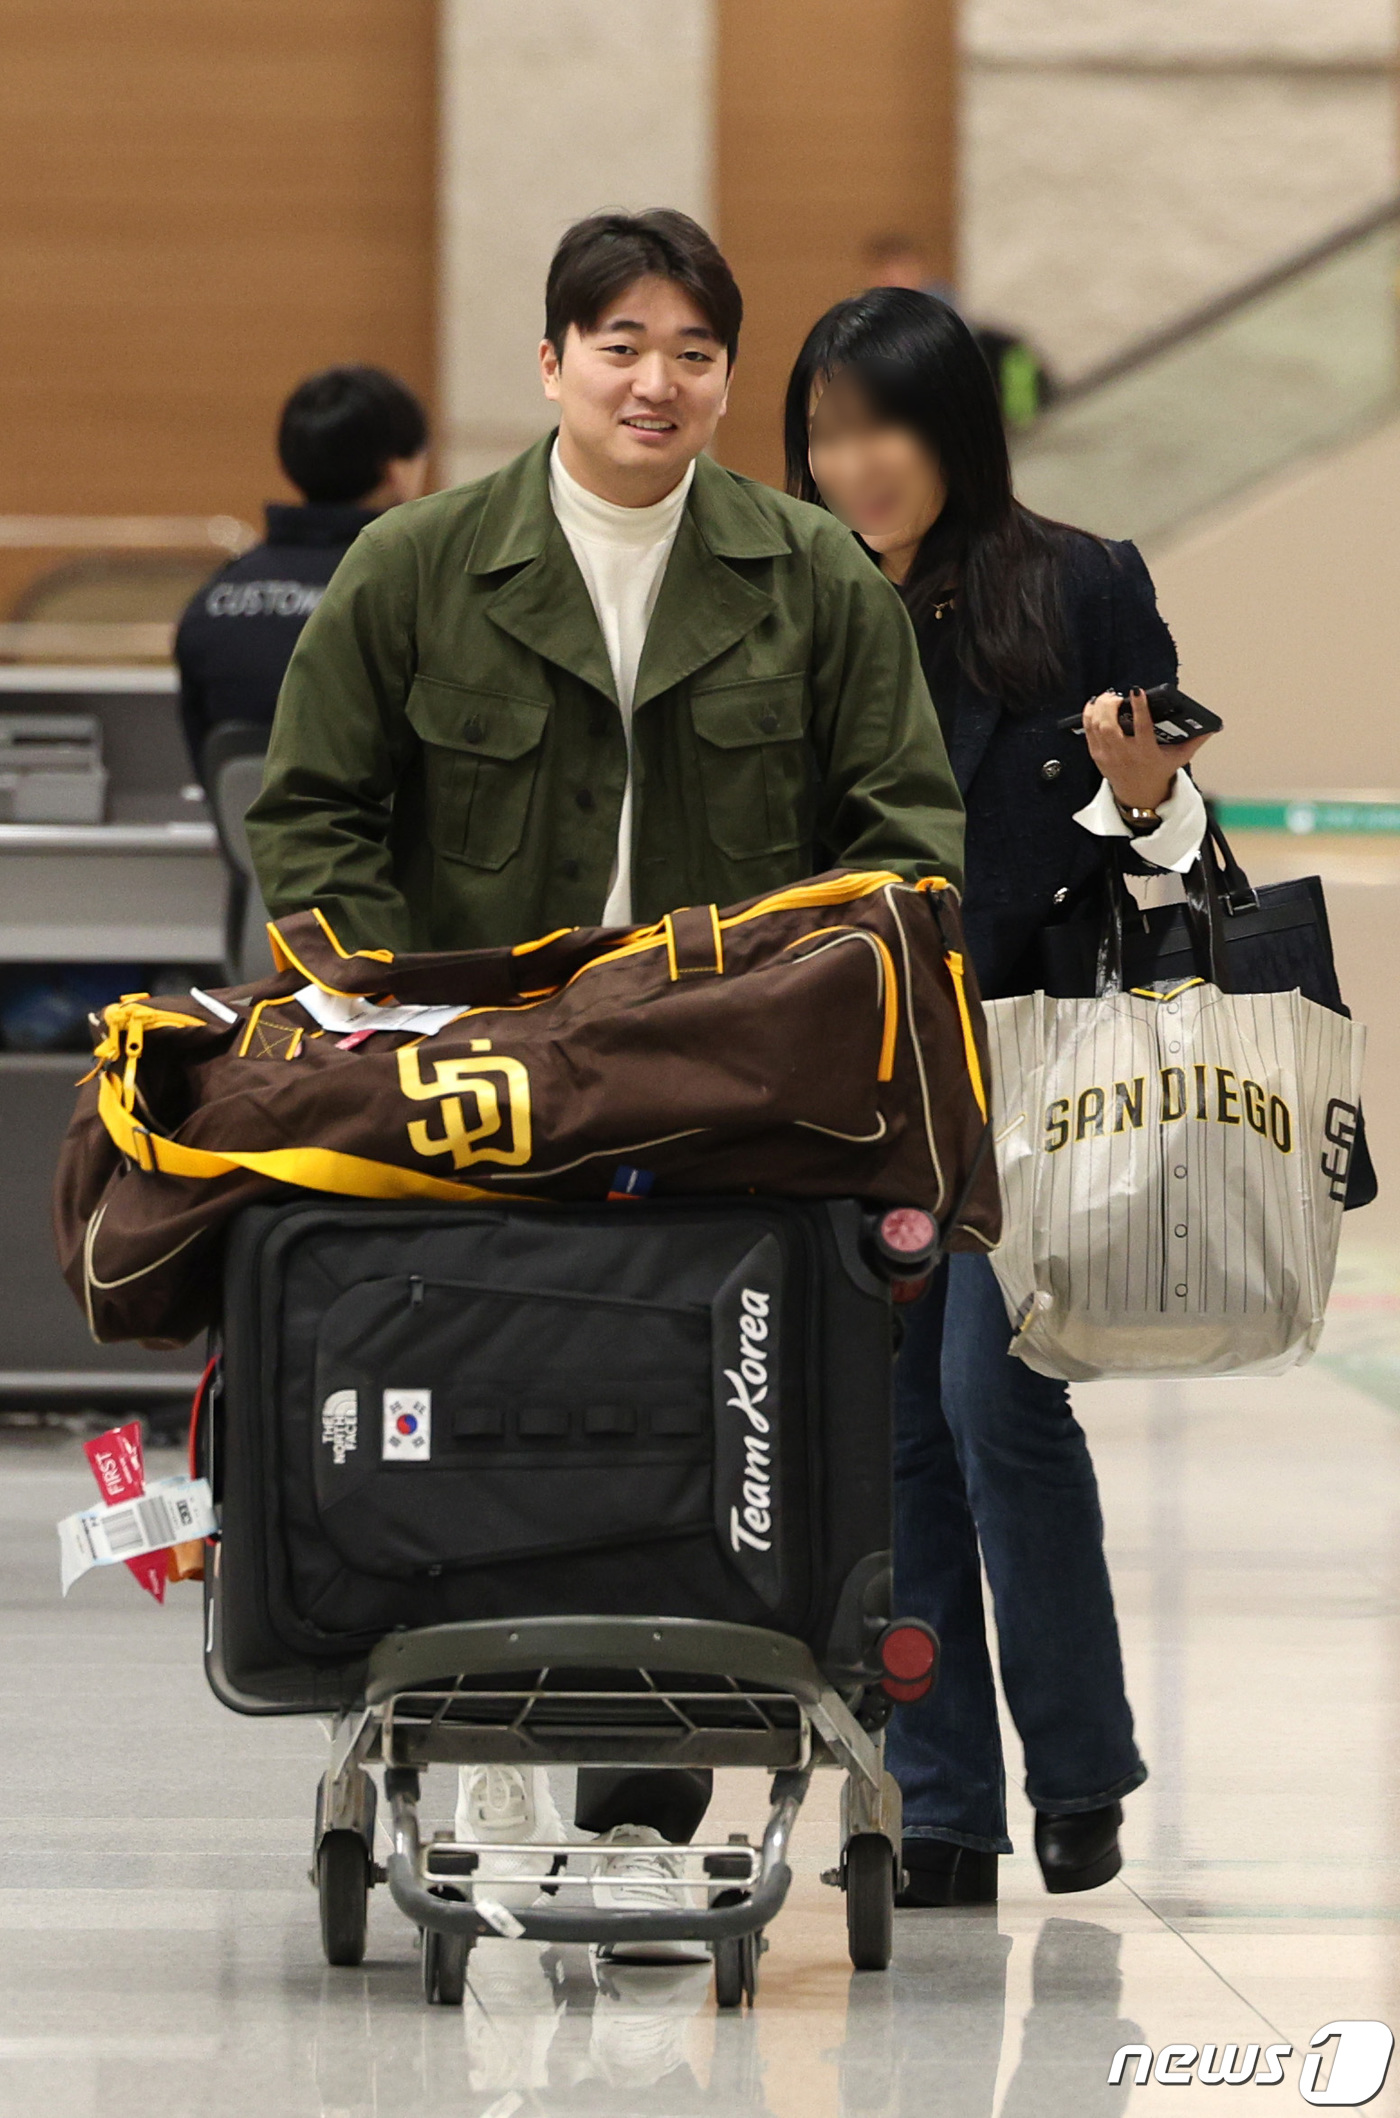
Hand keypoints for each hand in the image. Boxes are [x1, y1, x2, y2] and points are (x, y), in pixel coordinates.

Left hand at [1081, 688, 1212, 812]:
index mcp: (1145, 752)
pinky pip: (1088, 731)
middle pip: (1109, 726)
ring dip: (1099, 707)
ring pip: (1096, 726)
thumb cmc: (1159, 771)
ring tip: (1108, 697)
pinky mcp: (1097, 756)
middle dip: (1110, 706)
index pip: (1141, 727)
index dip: (1139, 707)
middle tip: (1117, 695)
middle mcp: (1124, 754)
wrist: (1139, 795)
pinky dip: (1088, 715)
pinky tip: (1095, 704)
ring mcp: (1108, 756)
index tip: (1137, 691)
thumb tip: (1213, 727)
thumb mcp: (1179, 758)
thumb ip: (1194, 741)